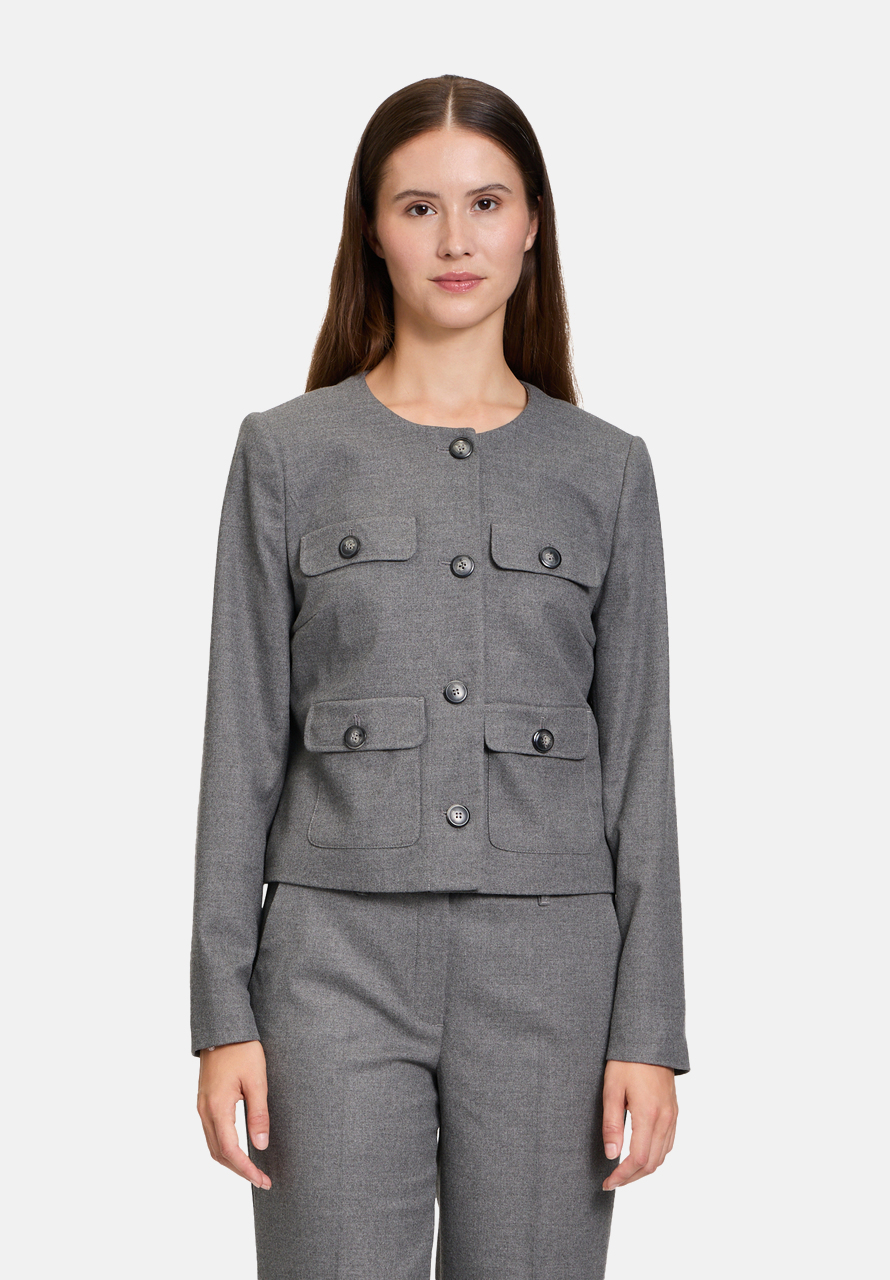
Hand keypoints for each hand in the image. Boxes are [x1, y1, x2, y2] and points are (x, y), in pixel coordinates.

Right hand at [197, 1040, 271, 1189]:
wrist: (223, 1028)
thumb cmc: (242, 1050)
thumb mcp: (257, 1081)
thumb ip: (258, 1115)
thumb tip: (261, 1146)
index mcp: (217, 1107)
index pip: (230, 1151)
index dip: (246, 1169)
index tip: (262, 1180)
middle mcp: (205, 1111)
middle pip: (218, 1153)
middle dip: (239, 1170)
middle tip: (261, 1179)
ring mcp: (202, 1106)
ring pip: (213, 1145)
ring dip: (231, 1161)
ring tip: (253, 1169)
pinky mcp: (204, 1101)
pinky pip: (212, 1133)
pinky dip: (225, 1147)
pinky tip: (239, 1148)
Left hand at [601, 1060, 677, 1189]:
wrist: (650, 1041)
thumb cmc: (626, 1062)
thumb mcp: (612, 1090)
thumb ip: (612, 1125)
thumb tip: (612, 1155)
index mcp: (649, 1115)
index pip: (639, 1159)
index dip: (623, 1176)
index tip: (608, 1182)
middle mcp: (665, 1119)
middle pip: (652, 1163)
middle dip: (632, 1178)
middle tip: (612, 1181)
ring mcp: (673, 1116)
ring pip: (662, 1156)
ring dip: (644, 1169)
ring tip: (624, 1172)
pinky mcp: (674, 1112)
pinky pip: (668, 1143)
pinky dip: (655, 1156)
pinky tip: (641, 1155)